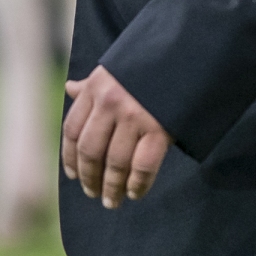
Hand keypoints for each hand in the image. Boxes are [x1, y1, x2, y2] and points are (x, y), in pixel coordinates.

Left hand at [62, 66, 172, 208]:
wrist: (186, 54)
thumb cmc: (146, 64)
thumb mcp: (114, 69)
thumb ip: (91, 86)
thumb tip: (70, 88)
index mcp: (96, 88)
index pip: (72, 130)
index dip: (69, 157)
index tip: (73, 176)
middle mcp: (110, 103)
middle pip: (90, 151)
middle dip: (89, 178)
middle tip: (92, 194)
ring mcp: (135, 116)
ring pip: (115, 163)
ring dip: (112, 188)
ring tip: (112, 201)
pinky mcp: (159, 129)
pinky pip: (143, 166)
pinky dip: (138, 185)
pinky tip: (135, 194)